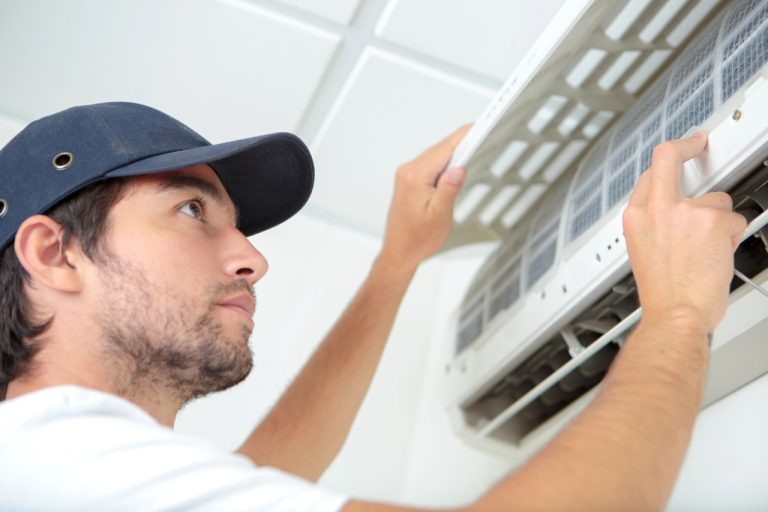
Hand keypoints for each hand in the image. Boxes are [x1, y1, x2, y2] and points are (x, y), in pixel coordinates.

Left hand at [378, 125, 469, 270]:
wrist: (400, 251)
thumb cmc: (417, 239)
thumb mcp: (439, 215)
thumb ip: (449, 189)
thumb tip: (460, 168)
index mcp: (415, 177)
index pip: (445, 148)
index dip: (465, 135)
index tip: (479, 125)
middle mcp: (408, 171)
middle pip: (441, 149)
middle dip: (462, 144)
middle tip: (484, 137)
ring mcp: (406, 174)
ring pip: (436, 155)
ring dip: (454, 155)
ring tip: (473, 154)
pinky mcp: (409, 179)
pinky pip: (430, 164)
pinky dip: (445, 163)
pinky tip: (455, 167)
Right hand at [622, 132, 746, 332]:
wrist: (676, 314)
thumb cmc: (663, 293)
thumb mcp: (644, 251)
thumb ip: (656, 224)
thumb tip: (676, 213)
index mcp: (635, 218)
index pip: (648, 174)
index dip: (667, 159)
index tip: (679, 150)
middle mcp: (655, 209)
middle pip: (668, 158)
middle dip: (687, 146)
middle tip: (699, 142)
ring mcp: (684, 212)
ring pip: (715, 201)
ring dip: (719, 222)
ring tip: (707, 249)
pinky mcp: (711, 220)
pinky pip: (733, 221)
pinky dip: (731, 238)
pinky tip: (717, 256)